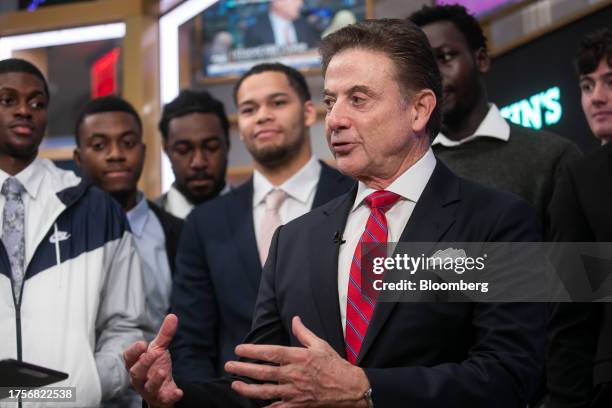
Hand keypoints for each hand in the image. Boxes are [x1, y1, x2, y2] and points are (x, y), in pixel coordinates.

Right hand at [124, 314, 182, 407]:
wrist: (162, 387)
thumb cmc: (155, 365)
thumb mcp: (159, 349)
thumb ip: (164, 335)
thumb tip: (173, 316)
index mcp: (136, 364)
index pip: (129, 358)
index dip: (134, 352)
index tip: (142, 343)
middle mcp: (140, 378)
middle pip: (136, 373)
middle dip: (143, 363)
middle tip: (153, 353)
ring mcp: (149, 390)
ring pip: (148, 387)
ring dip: (155, 380)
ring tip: (162, 371)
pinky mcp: (161, 398)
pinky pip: (164, 399)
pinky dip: (171, 396)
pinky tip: (178, 392)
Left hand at [224, 316, 369, 406]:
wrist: (350, 388)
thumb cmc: (335, 365)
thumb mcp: (320, 344)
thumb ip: (303, 333)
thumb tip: (295, 319)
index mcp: (299, 357)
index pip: (271, 353)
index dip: (253, 350)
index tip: (239, 349)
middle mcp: (294, 375)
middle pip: (263, 372)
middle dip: (243, 369)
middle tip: (228, 366)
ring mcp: (295, 392)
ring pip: (265, 392)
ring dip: (247, 389)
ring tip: (234, 384)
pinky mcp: (298, 405)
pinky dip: (266, 407)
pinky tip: (254, 405)